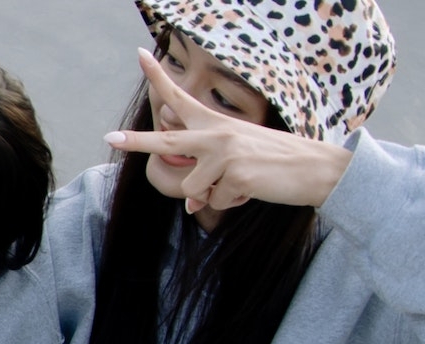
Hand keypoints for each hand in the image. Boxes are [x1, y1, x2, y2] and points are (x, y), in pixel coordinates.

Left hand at [106, 48, 351, 214]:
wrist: (316, 170)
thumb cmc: (273, 166)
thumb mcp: (235, 167)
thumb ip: (206, 180)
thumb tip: (190, 206)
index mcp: (215, 125)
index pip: (181, 98)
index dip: (159, 77)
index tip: (139, 55)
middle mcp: (217, 134)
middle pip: (166, 142)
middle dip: (136, 142)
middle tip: (108, 139)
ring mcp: (224, 152)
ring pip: (193, 190)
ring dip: (213, 196)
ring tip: (244, 184)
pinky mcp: (234, 174)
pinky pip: (214, 202)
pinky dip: (231, 203)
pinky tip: (253, 189)